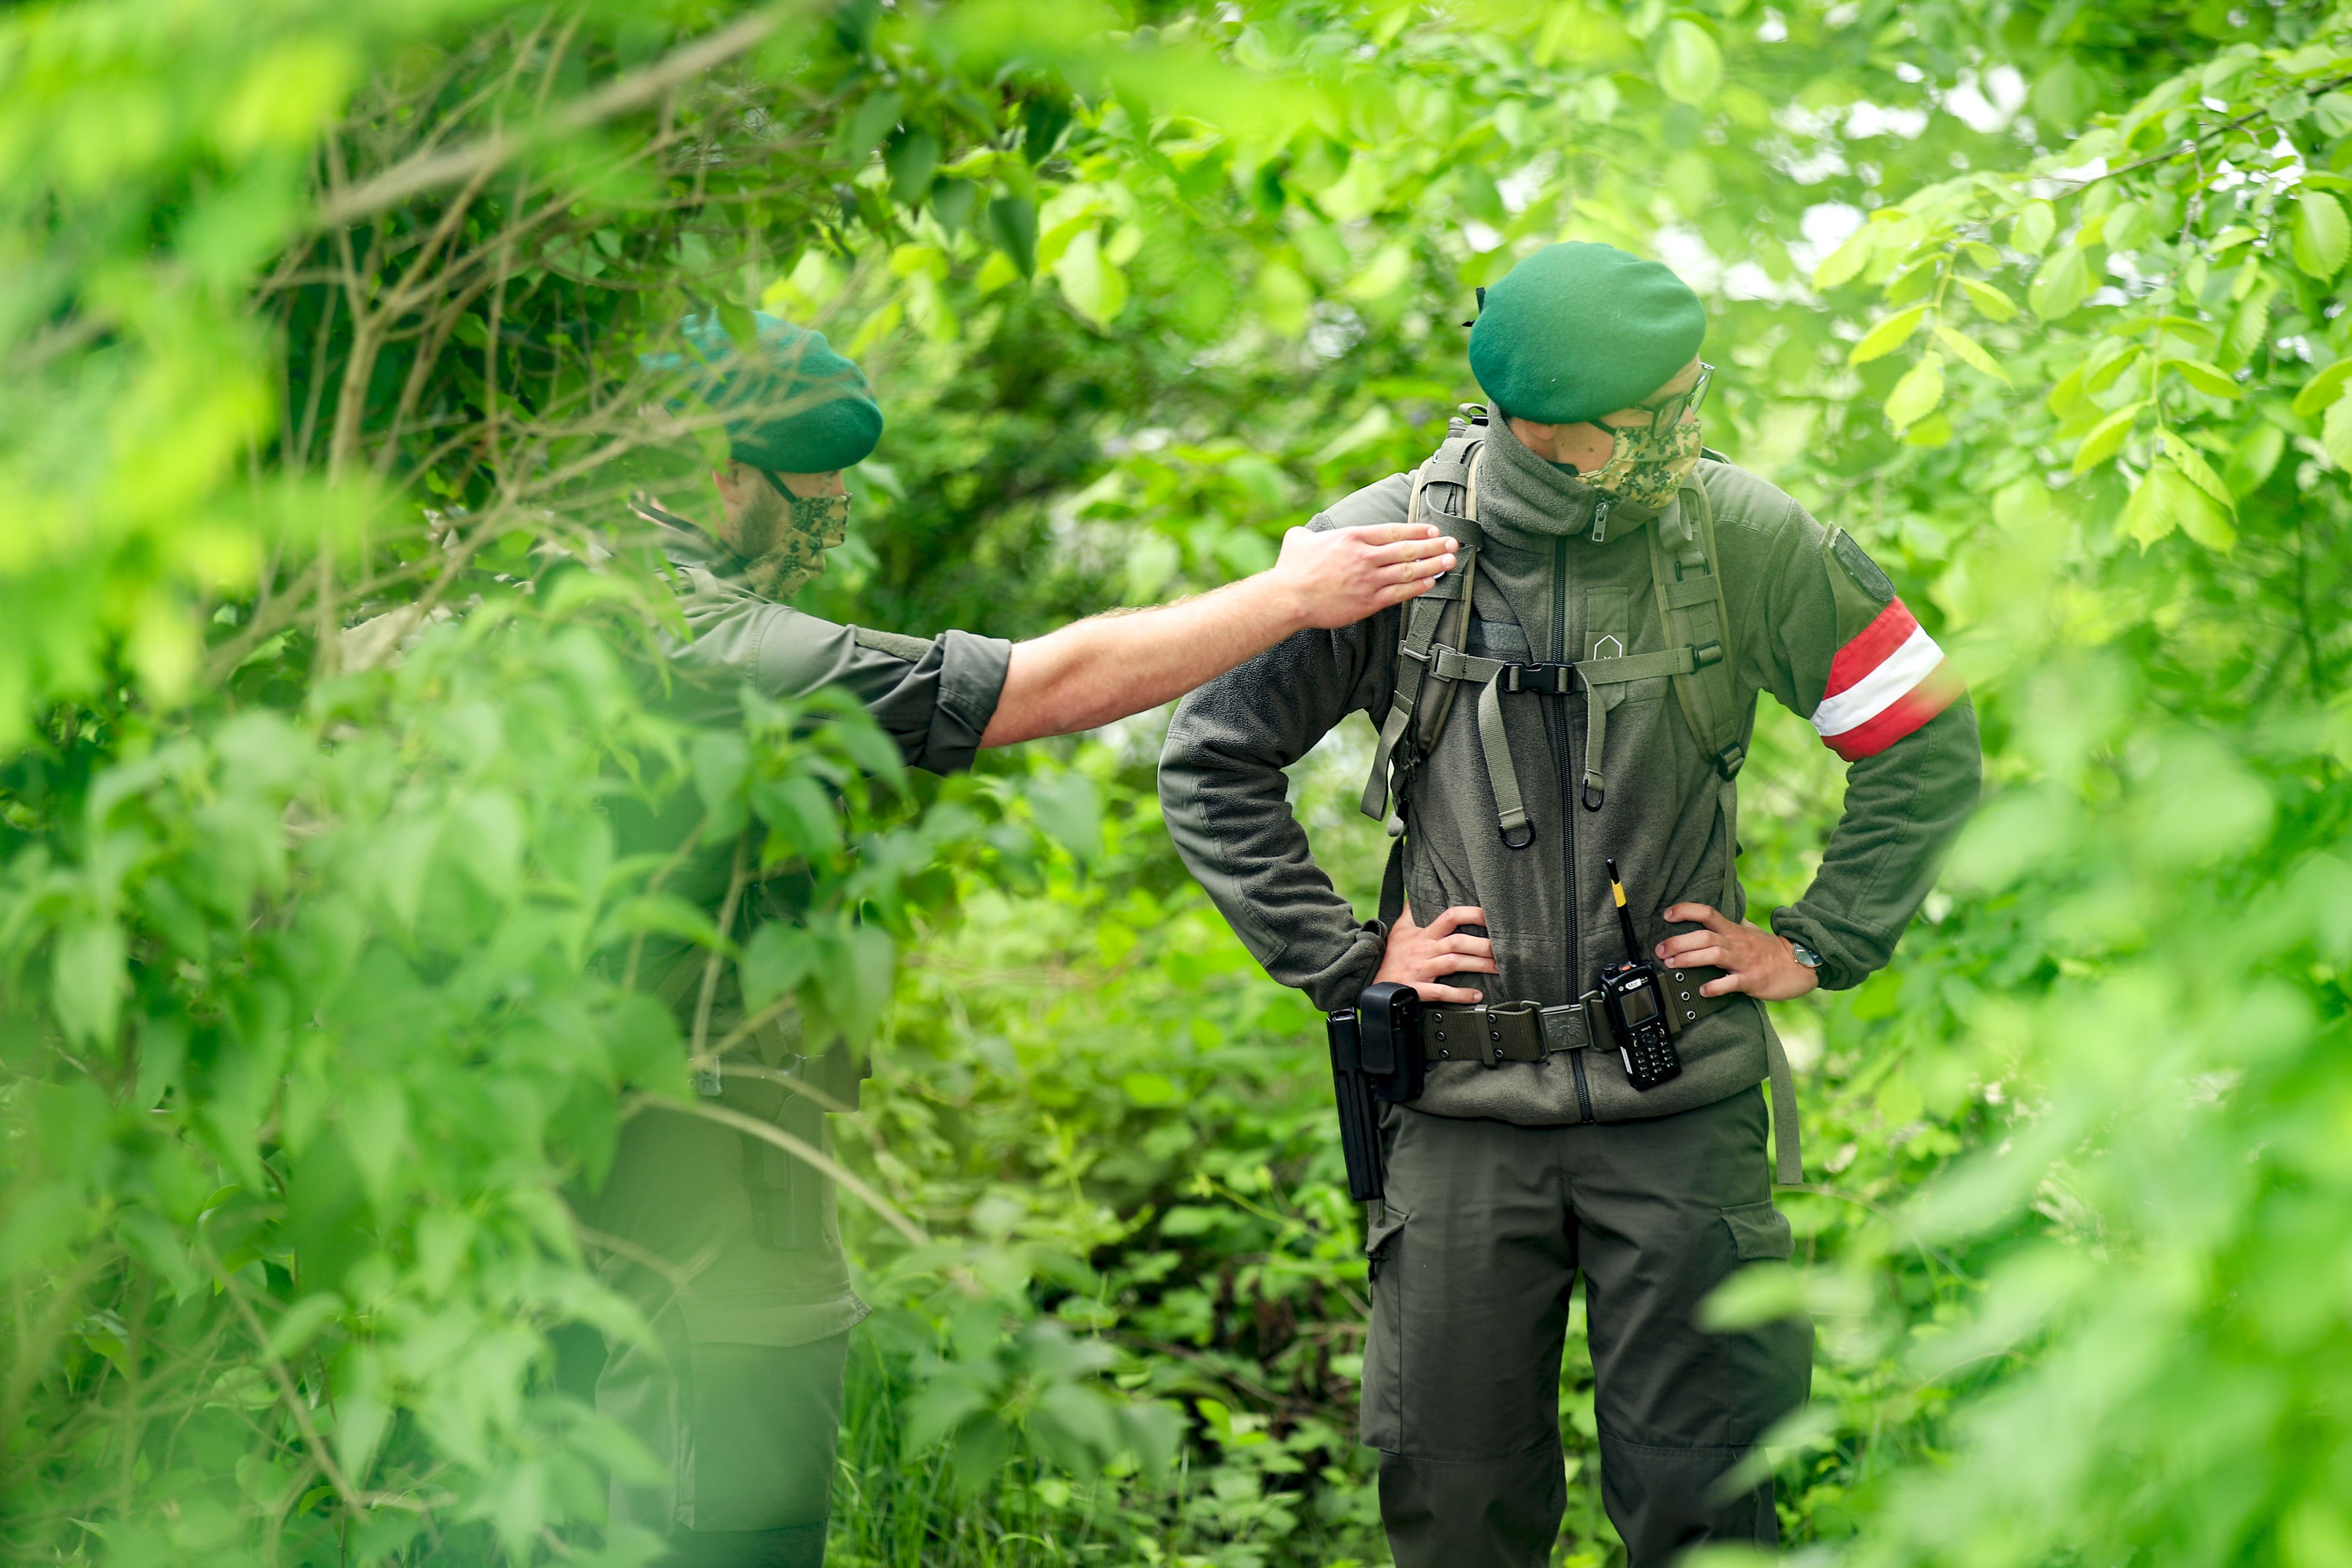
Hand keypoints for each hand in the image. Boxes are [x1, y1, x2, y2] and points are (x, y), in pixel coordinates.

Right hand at [1275, 523, 1458, 629]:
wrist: (1288, 598)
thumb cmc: (1291, 569)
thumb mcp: (1298, 539)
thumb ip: (1309, 533)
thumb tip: (1303, 533)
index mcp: (1352, 538)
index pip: (1394, 531)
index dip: (1417, 530)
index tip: (1434, 529)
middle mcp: (1365, 557)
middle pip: (1408, 549)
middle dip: (1434, 545)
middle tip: (1453, 543)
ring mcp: (1368, 580)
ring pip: (1408, 571)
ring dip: (1433, 565)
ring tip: (1450, 561)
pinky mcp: (1367, 602)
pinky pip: (1400, 594)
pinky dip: (1418, 587)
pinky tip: (1432, 583)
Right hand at [1374, 902, 1496, 1003]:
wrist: (1370, 982)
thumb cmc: (1390, 955)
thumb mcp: (1399, 929)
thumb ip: (1411, 911)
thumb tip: (1417, 892)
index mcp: (1423, 935)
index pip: (1449, 917)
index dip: (1471, 914)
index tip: (1491, 916)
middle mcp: (1424, 950)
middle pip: (1457, 942)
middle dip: (1482, 944)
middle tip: (1504, 948)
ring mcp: (1421, 970)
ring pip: (1453, 963)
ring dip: (1478, 965)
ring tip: (1498, 968)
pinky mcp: (1417, 988)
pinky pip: (1441, 991)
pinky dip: (1460, 995)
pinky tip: (1477, 996)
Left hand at [1654, 904, 1819, 1001]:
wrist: (1801, 965)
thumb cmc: (1771, 949)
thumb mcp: (1751, 931)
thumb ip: (1732, 923)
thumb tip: (1714, 916)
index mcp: (1735, 930)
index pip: (1708, 913)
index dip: (1687, 911)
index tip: (1667, 914)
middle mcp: (1737, 943)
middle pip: (1704, 936)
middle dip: (1678, 941)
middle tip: (1660, 950)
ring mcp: (1745, 961)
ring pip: (1714, 955)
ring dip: (1690, 959)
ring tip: (1672, 964)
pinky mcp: (1753, 980)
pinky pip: (1732, 983)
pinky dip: (1716, 986)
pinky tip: (1703, 990)